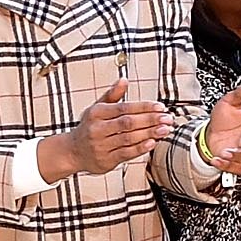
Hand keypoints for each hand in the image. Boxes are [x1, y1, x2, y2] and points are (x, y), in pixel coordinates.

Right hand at [45, 77, 178, 178]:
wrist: (72, 151)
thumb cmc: (90, 127)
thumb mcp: (97, 108)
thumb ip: (112, 95)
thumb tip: (124, 80)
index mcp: (97, 113)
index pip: (124, 108)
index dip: (144, 107)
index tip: (160, 107)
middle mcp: (97, 129)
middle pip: (128, 123)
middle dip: (150, 120)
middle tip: (167, 118)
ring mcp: (101, 145)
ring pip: (129, 138)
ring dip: (149, 133)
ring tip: (165, 129)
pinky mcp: (106, 160)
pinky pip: (126, 153)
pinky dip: (140, 148)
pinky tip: (152, 142)